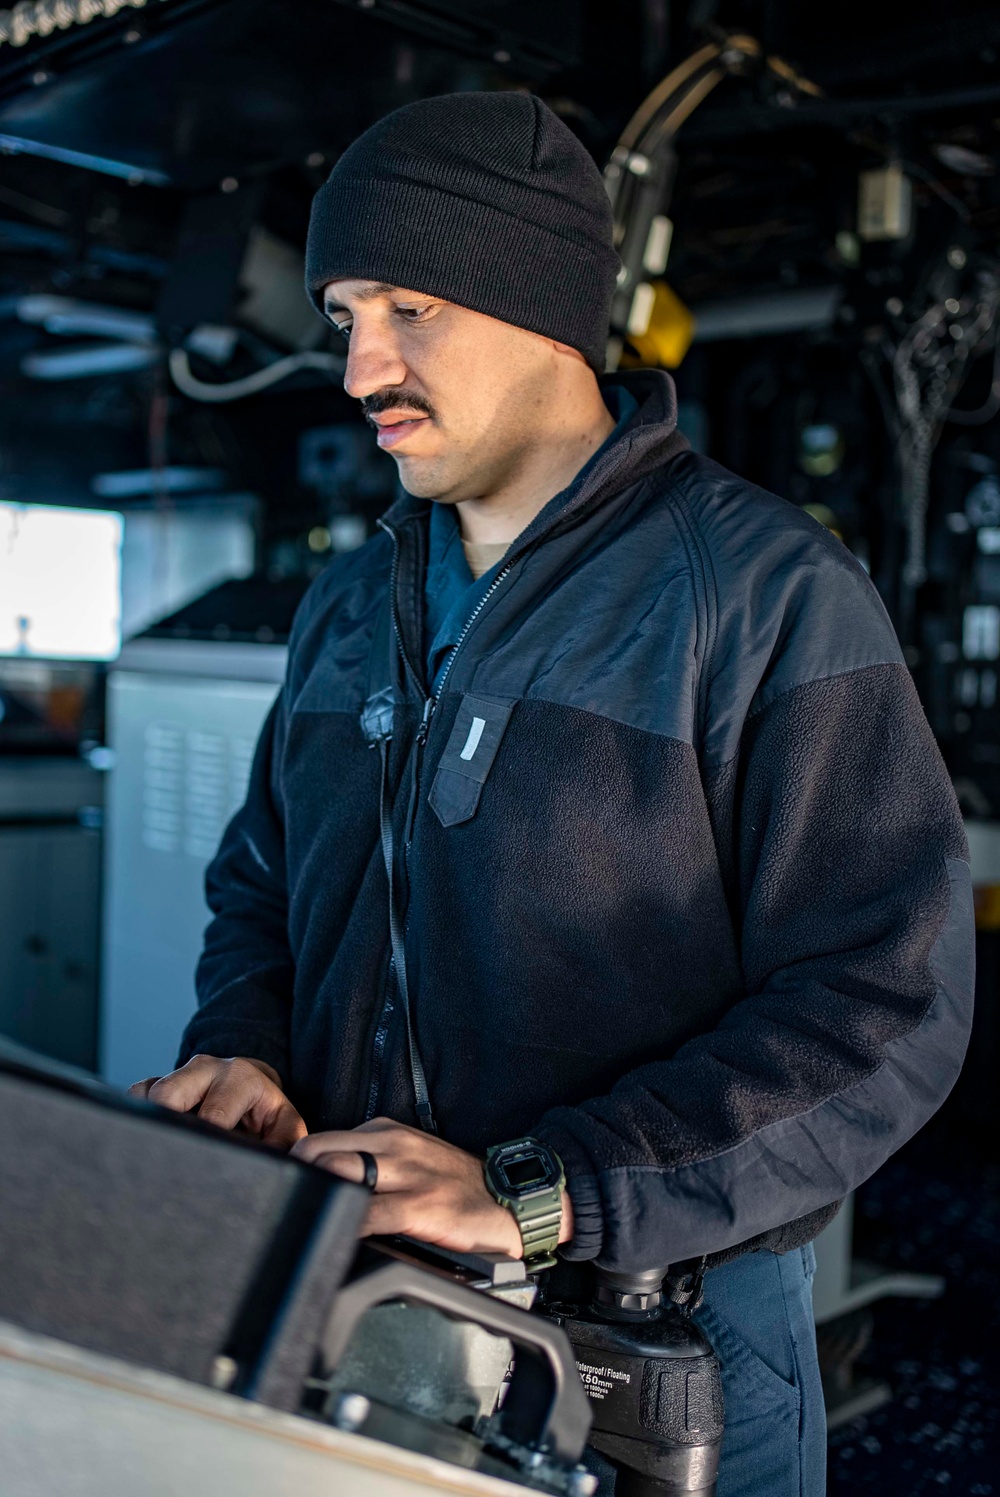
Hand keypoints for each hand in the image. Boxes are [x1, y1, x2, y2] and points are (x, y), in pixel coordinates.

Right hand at [128, 1055, 306, 1150]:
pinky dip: (139, 1118)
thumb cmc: (268, 1113)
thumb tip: (275, 1165)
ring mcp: (179, 1073)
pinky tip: (155, 1137)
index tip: (206, 1165)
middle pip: (167, 1095)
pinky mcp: (158, 1082)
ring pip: (146, 1095)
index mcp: (240, 1078)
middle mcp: (206, 1068)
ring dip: (153, 1124)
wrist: (252, 1088)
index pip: (213, 1113)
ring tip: (167, 1150)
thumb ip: (285, 1145)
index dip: (207, 1139)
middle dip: (170, 1128)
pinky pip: (134, 1096)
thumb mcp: (285, 1126)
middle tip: (180, 1159)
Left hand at [290, 1117, 573, 1256]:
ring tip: (302, 1226)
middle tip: (285, 1210)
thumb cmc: (458, 1185)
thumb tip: (322, 1187)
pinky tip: (334, 1241)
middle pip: (317, 1152)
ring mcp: (405, 1174)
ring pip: (336, 1175)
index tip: (283, 1189)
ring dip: (315, 1201)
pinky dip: (343, 1228)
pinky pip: (365, 1215)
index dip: (295, 1166)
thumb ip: (371, 1163)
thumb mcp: (411, 1158)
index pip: (320, 1140)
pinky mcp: (419, 1206)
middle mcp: (391, 1144)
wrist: (513, 1200)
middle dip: (295, 1180)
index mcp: (385, 1131)